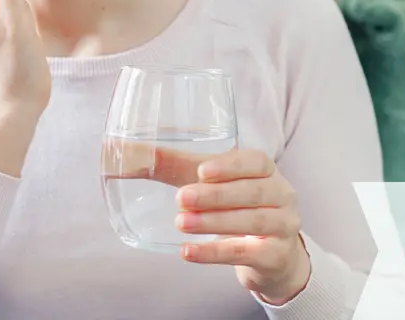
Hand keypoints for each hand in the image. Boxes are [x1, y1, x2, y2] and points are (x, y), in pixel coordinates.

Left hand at [174, 150, 311, 305]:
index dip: (230, 165)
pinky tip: (188, 251)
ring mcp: (282, 226)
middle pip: (253, 191)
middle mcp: (282, 195)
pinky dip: (213, 253)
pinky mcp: (275, 256)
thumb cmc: (234, 206)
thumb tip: (121, 149)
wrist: (270, 255)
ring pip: (251, 221)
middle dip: (216, 195)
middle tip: (181, 198)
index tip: (201, 171)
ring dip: (214, 222)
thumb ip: (169, 165)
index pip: (257, 161)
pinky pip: (244, 253)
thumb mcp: (207, 183)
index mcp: (267, 170)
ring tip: (181, 223)